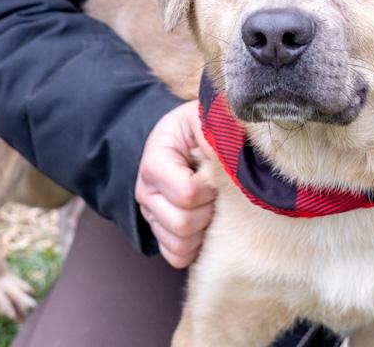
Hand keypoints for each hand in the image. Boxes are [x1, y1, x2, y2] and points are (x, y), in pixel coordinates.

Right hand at [135, 100, 216, 267]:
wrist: (180, 137)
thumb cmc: (193, 127)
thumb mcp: (200, 117)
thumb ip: (213, 129)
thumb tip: (227, 156)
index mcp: (154, 164)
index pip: (187, 193)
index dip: (210, 187)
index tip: (217, 172)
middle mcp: (146, 193)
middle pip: (183, 224)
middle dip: (209, 209)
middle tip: (218, 191)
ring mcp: (151, 216)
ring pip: (180, 245)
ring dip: (204, 230)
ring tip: (212, 205)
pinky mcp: (160, 232)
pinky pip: (177, 257)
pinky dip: (195, 247)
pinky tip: (205, 223)